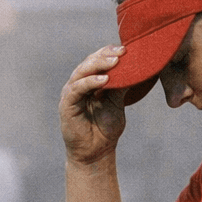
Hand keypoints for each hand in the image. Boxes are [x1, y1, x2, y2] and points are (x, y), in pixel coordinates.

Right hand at [59, 44, 127, 165]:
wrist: (96, 152)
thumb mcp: (117, 102)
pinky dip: (90, 82)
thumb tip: (134, 67)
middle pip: (88, 63)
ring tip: (115, 62)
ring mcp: (70, 94)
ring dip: (98, 65)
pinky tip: (104, 79)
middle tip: (122, 52)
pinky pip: (77, 89)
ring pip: (81, 72)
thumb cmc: (106, 128)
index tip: (126, 49)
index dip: (109, 52)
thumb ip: (120, 85)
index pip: (96, 60)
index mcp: (88, 81)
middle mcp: (78, 84)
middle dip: (105, 56)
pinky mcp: (66, 105)